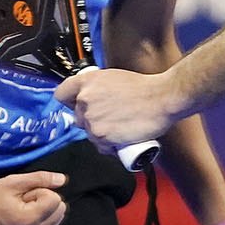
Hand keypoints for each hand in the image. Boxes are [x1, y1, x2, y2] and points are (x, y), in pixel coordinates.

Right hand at [0, 171, 68, 224]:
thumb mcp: (14, 182)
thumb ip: (40, 179)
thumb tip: (63, 180)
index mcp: (30, 220)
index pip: (55, 199)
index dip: (40, 191)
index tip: (22, 195)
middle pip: (60, 210)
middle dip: (44, 201)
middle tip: (22, 201)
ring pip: (56, 219)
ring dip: (43, 210)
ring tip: (21, 209)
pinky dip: (40, 220)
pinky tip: (22, 218)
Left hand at [54, 67, 182, 152]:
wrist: (161, 99)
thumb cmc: (144, 88)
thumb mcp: (113, 78)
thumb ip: (96, 88)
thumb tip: (90, 99)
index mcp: (87, 81)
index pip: (62, 95)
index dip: (71, 102)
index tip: (78, 106)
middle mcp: (85, 99)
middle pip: (77, 117)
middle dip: (91, 120)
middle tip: (110, 118)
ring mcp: (92, 119)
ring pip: (89, 133)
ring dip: (102, 134)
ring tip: (120, 128)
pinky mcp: (101, 136)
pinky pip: (100, 146)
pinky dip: (110, 146)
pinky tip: (122, 138)